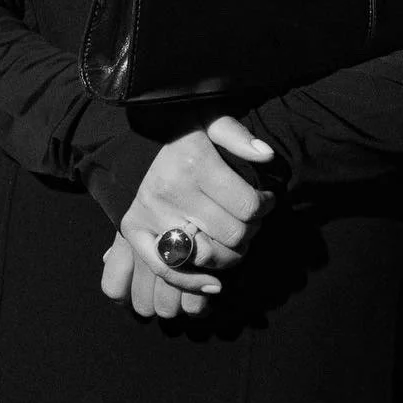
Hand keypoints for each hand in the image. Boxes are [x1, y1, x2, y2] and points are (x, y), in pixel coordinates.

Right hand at [101, 115, 276, 317]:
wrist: (135, 139)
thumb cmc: (182, 131)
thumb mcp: (211, 119)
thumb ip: (238, 135)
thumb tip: (266, 155)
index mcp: (195, 162)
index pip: (248, 205)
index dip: (267, 206)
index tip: (267, 200)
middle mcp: (172, 191)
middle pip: (233, 234)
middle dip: (252, 231)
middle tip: (251, 221)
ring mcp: (152, 214)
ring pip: (208, 256)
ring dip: (231, 256)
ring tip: (234, 241)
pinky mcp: (135, 230)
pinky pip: (167, 269)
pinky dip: (193, 282)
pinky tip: (213, 283)